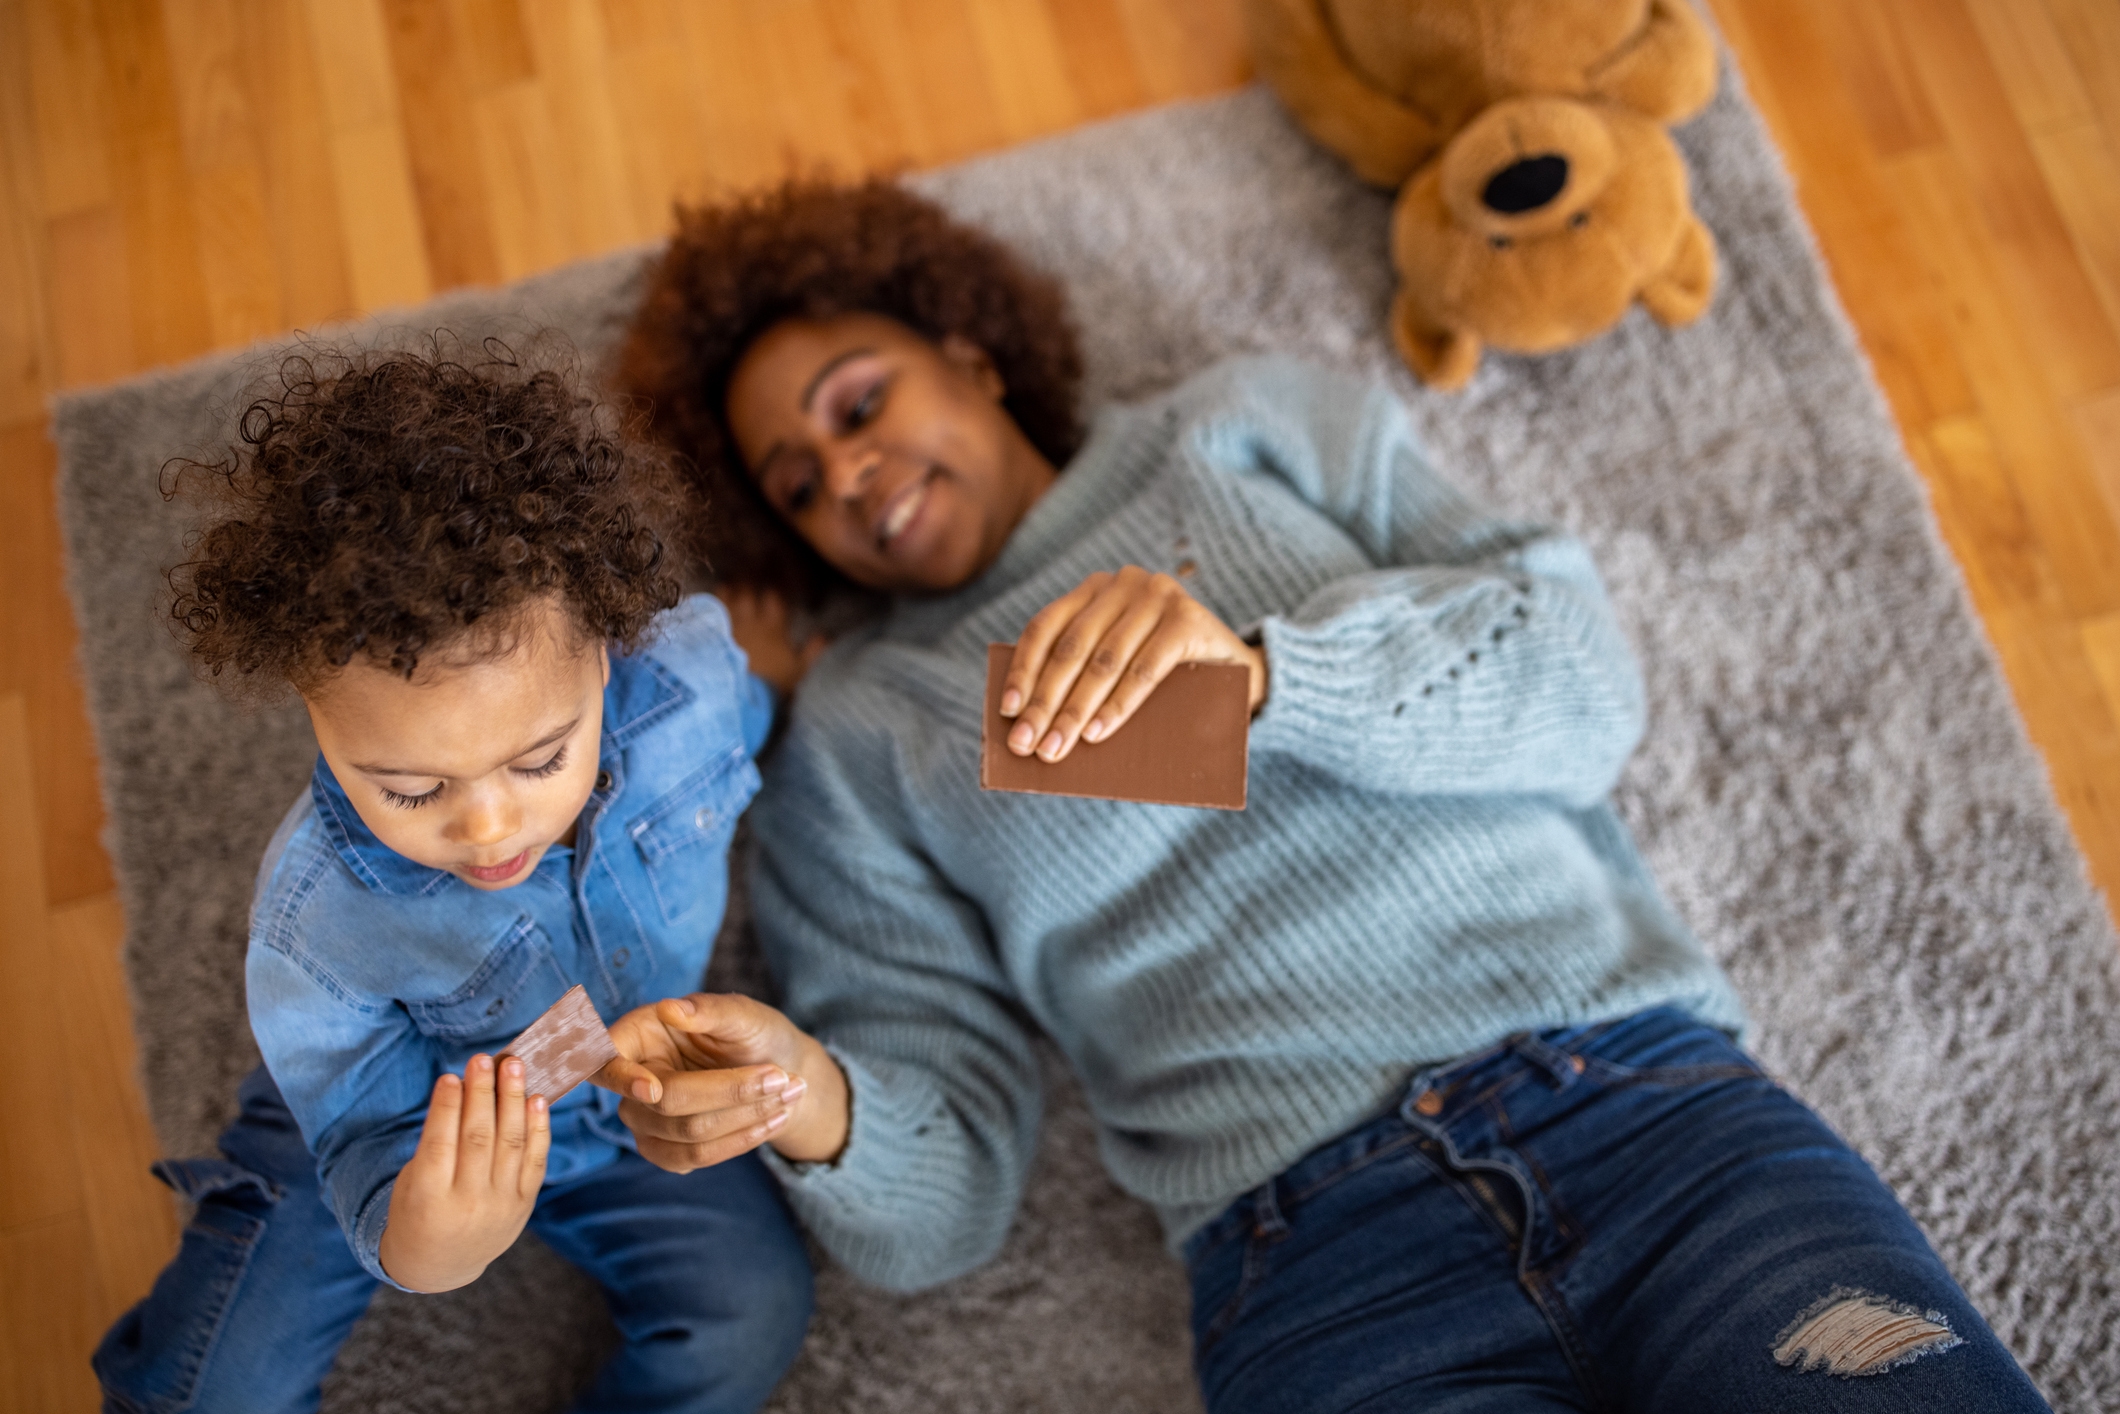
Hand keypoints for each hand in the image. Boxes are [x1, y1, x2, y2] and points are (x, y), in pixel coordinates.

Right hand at [377, 1055, 548, 1292]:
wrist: (441, 1263)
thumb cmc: (419, 1212)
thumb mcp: (412, 1183)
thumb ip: (435, 1144)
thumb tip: (464, 1090)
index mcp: (430, 1198)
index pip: (440, 1144)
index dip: (447, 1108)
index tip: (452, 1076)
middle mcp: (468, 1202)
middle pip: (479, 1138)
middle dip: (483, 1094)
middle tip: (484, 1059)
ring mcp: (500, 1204)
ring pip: (510, 1143)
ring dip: (513, 1100)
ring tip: (514, 1067)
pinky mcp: (523, 1204)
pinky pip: (535, 1160)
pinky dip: (538, 1128)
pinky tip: (536, 1099)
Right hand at [595, 993, 849, 1170]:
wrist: (780, 1070)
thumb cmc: (755, 1033)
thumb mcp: (744, 1014)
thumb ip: (709, 1011)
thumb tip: (670, 1008)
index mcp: (639, 1033)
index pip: (606, 1060)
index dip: (622, 1076)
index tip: (651, 1089)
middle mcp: (631, 1077)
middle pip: (664, 1101)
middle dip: (730, 1091)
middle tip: (782, 1076)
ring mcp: (643, 1118)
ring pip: (685, 1133)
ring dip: (745, 1117)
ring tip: (790, 1093)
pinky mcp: (662, 1149)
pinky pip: (692, 1159)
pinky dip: (739, 1141)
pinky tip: (773, 1119)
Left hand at [718, 585, 826, 696]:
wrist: (736, 696)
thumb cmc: (771, 685)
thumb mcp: (800, 671)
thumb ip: (814, 651)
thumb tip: (827, 634)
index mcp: (773, 627)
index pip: (776, 597)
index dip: (777, 585)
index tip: (778, 576)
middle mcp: (749, 620)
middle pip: (749, 590)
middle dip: (751, 579)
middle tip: (752, 570)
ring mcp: (727, 625)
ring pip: (728, 595)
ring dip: (731, 585)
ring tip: (732, 579)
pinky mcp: (708, 633)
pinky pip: (710, 609)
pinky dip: (713, 600)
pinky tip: (712, 597)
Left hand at [1000, 566, 1267, 762]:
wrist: (1240, 674)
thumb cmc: (1165, 677)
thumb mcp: (1117, 666)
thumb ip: (1082, 675)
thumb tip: (1031, 721)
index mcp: (1095, 589)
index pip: (1045, 627)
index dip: (1024, 671)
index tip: (1009, 711)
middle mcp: (1124, 583)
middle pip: (1071, 648)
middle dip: (1046, 701)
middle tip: (1028, 745)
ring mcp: (1158, 595)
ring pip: (1104, 660)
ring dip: (1076, 710)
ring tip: (1058, 748)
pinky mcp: (1188, 618)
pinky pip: (1144, 668)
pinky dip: (1118, 704)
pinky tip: (1098, 731)